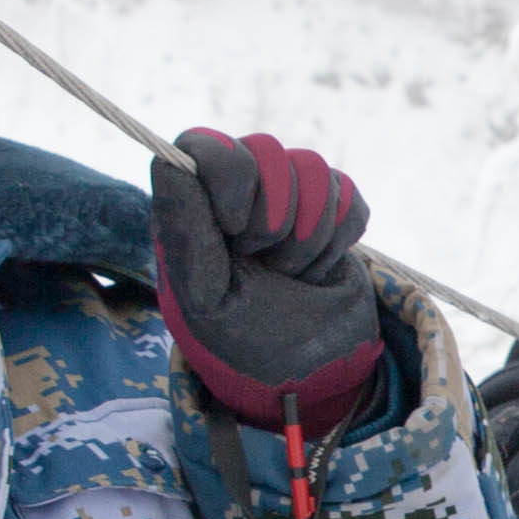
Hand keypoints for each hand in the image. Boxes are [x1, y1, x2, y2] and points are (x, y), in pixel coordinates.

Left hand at [154, 129, 384, 427]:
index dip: (230, 176)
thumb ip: (185, 229)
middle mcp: (237, 193)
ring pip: (312, 169)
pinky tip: (319, 271)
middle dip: (275, 217)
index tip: (234, 228)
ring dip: (309, 236)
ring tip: (292, 275)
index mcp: (193, 209)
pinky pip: (347, 194)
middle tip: (265, 263)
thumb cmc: (246, 341)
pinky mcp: (333, 211)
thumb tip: (170, 160)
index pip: (203, 145)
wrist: (312, 374)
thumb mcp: (205, 297)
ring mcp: (288, 198)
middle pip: (265, 150)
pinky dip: (340, 241)